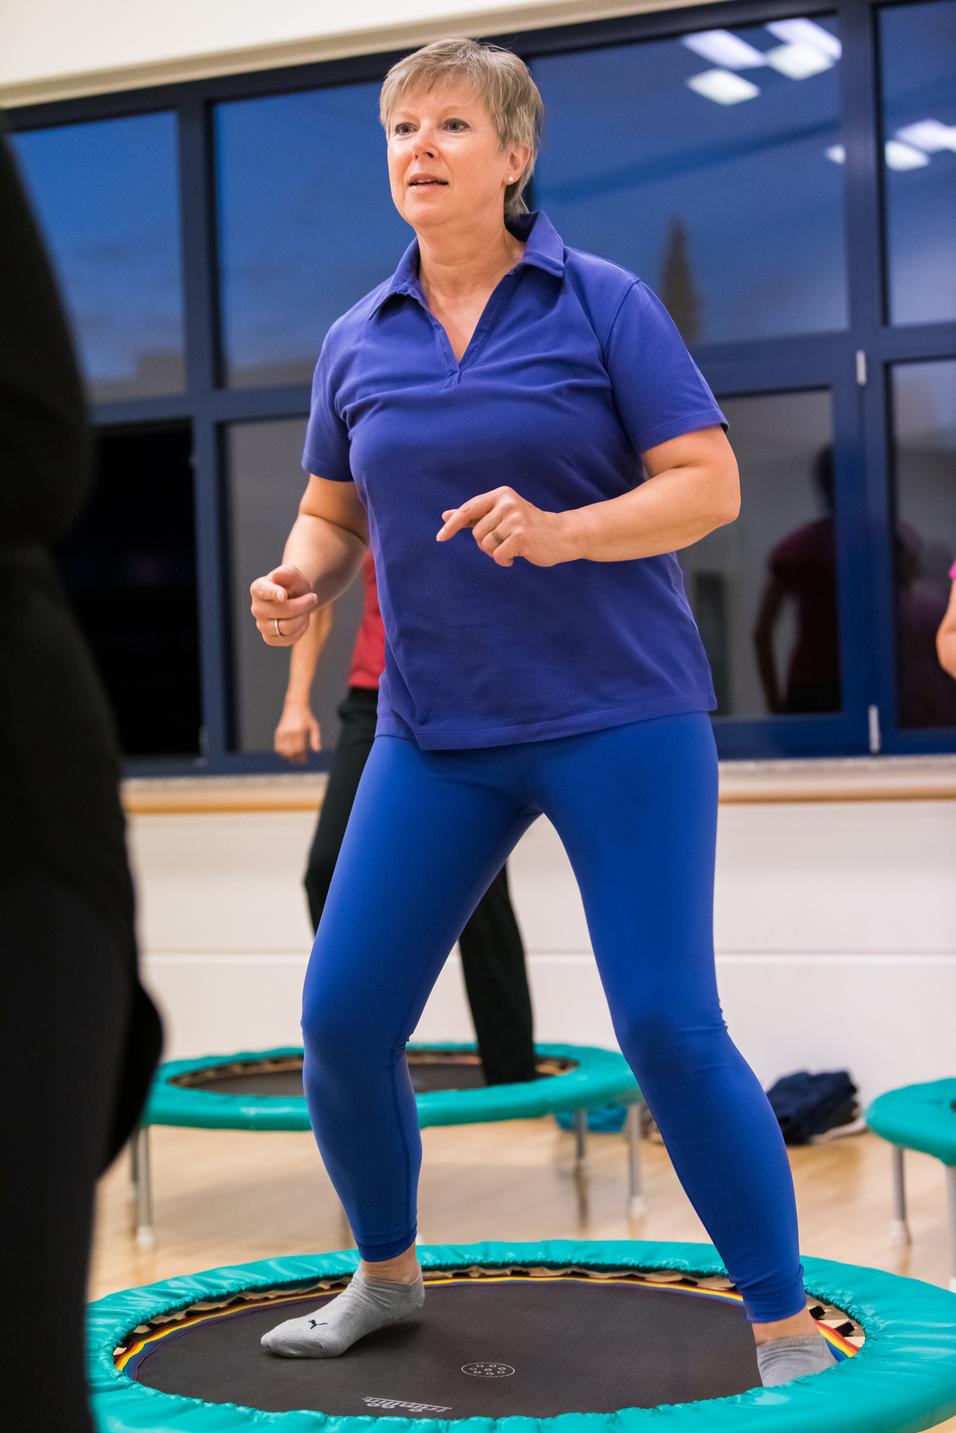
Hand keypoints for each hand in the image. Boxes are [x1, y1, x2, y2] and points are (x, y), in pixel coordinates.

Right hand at [250, 563, 318, 644]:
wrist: (296, 598)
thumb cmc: (293, 584)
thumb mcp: (294, 574)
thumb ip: (287, 573)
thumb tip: (278, 575)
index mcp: (258, 588)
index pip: (264, 591)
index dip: (273, 594)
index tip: (283, 596)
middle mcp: (256, 608)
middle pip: (283, 611)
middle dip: (303, 605)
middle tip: (313, 597)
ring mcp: (261, 625)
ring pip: (287, 627)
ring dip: (302, 618)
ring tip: (306, 610)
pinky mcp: (270, 639)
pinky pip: (289, 639)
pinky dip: (301, 629)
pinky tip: (302, 620)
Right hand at [274, 704, 321, 762]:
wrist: (295, 706)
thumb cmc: (307, 717)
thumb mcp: (314, 726)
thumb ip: (315, 739)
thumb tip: (317, 751)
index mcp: (300, 730)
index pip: (299, 749)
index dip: (302, 757)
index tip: (305, 760)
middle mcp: (290, 732)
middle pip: (291, 752)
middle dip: (296, 759)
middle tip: (300, 760)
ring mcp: (283, 732)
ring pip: (283, 751)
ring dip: (288, 757)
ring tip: (294, 757)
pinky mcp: (278, 732)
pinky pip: (278, 747)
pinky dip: (282, 752)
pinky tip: (288, 753)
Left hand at [435, 487, 574, 567]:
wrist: (562, 535)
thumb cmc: (529, 526)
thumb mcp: (501, 515)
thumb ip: (475, 515)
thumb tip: (445, 515)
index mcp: (501, 495)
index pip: (468, 510)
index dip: (452, 525)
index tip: (440, 538)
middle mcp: (507, 503)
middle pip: (476, 533)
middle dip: (486, 544)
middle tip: (504, 542)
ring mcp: (515, 519)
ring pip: (485, 545)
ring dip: (495, 553)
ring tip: (512, 547)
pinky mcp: (521, 536)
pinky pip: (497, 555)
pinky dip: (503, 560)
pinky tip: (516, 556)